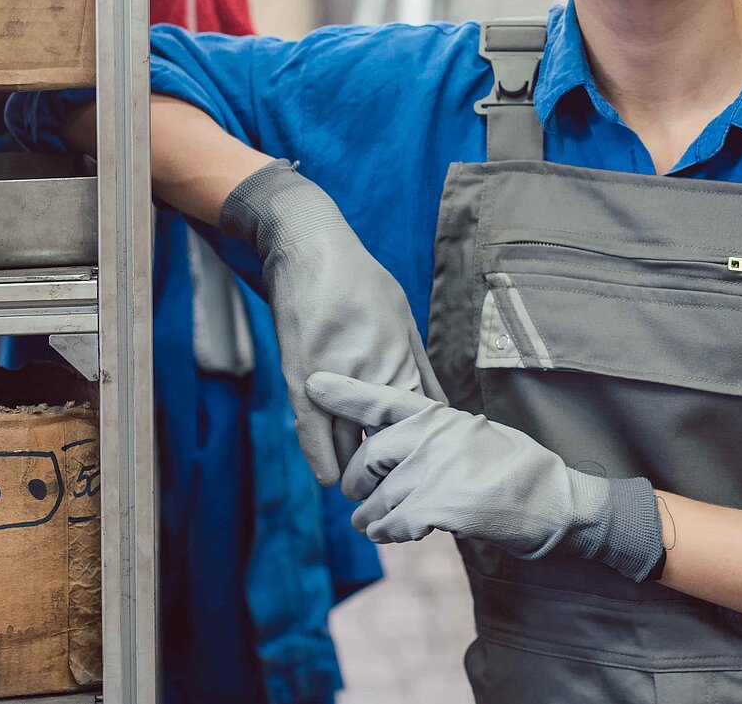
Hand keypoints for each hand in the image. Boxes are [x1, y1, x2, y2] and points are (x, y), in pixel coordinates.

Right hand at [220, 161, 443, 482]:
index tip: (429, 475)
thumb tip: (441, 407)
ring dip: (357, 469)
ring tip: (367, 489)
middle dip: (394, 470)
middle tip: (398, 491)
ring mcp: (337, 380)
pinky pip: (314, 433)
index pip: (420, 426)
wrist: (308, 250)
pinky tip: (333, 478)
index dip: (424, 455)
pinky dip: (324, 459)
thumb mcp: (403, 320)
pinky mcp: (301, 379)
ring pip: (350, 444)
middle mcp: (373, 374)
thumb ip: (419, 367)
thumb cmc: (360, 283)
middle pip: (388, 443)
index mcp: (401, 361)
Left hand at [304, 371, 664, 581]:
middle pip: (365, 460)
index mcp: (438, 415)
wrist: (556, 501)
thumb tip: (394, 446)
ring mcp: (432, 470)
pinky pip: (390, 525)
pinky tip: (409, 532)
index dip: (344, 393)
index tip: (312, 382)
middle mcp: (431, 437)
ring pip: (373, 501)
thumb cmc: (517, 469)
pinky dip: (392, 533)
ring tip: (388, 523)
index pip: (381, 400)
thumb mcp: (473, 434)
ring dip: (374, 519)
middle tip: (365, 498)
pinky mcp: (436, 506)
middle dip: (360, 485)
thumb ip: (433, 435)